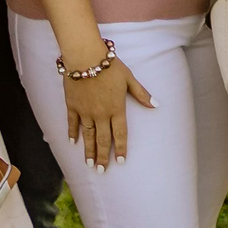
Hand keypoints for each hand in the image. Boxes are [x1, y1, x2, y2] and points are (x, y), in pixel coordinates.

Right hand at [63, 47, 154, 167]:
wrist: (86, 57)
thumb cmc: (110, 66)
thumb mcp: (129, 78)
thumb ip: (141, 94)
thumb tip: (156, 104)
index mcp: (116, 108)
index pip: (119, 133)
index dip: (120, 148)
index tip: (120, 161)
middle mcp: (100, 114)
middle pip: (102, 139)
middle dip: (102, 156)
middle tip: (101, 170)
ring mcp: (85, 111)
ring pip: (87, 135)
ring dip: (88, 151)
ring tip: (89, 164)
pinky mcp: (72, 106)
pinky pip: (73, 124)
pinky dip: (72, 134)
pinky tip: (72, 144)